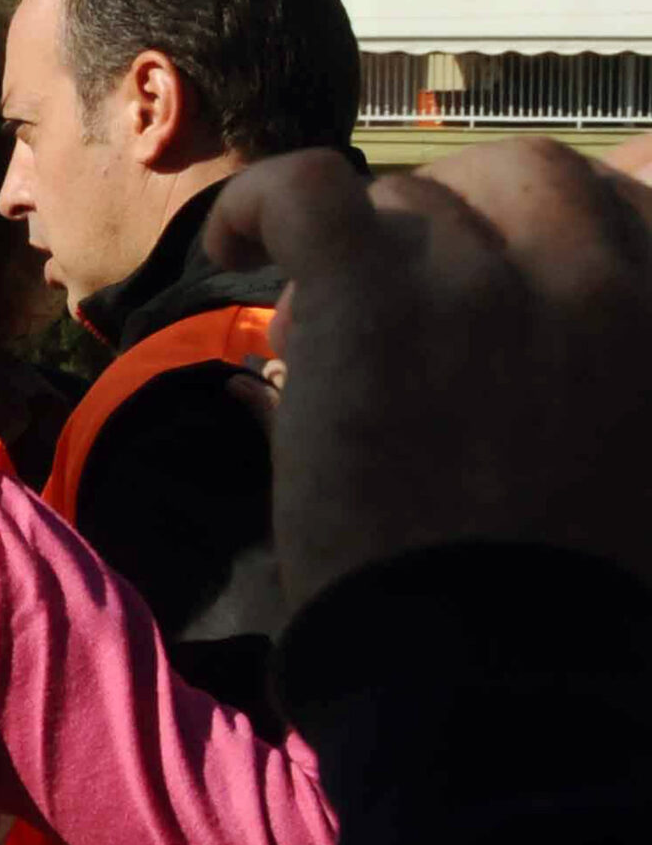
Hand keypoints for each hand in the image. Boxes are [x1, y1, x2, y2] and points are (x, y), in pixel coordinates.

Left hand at [207, 134, 651, 608]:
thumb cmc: (565, 599)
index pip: (640, 183)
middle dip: (462, 230)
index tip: (520, 273)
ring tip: (335, 340)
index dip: (572, 222)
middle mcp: (597, 269)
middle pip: (519, 178)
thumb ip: (603, 371)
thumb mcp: (638, 469)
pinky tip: (233, 244)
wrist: (499, 665)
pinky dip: (259, 203)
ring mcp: (485, 274)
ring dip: (373, 256)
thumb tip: (511, 319)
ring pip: (412, 200)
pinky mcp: (378, 293)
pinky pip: (306, 191)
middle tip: (410, 311)